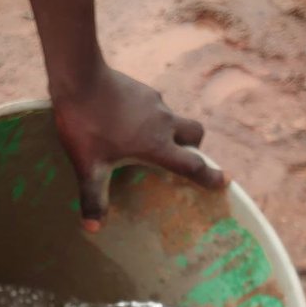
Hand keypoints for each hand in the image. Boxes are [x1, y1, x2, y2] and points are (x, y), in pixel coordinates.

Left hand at [52, 64, 226, 229]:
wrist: (80, 78)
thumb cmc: (87, 126)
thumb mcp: (89, 167)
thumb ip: (94, 196)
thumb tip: (92, 228)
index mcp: (157, 146)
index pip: (192, 165)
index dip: (210, 176)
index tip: (225, 181)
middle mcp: (163, 123)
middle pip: (195, 133)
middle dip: (194, 146)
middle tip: (180, 155)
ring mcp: (155, 102)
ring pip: (174, 117)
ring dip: (168, 130)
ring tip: (143, 139)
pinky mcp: (142, 89)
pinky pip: (155, 106)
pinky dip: (150, 116)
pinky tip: (127, 120)